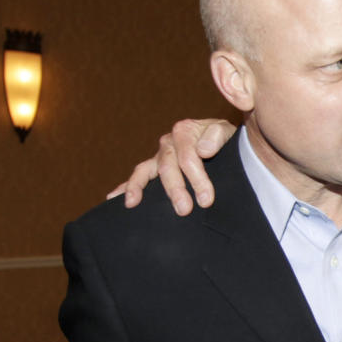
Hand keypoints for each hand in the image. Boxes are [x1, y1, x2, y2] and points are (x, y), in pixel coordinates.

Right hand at [107, 118, 236, 214]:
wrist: (225, 144)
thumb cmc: (227, 141)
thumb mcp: (228, 133)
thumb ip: (217, 137)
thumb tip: (203, 150)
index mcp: (185, 131)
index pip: (188, 157)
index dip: (197, 179)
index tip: (206, 199)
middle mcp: (169, 142)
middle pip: (167, 166)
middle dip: (175, 189)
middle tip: (184, 209)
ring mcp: (160, 156)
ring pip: (146, 171)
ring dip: (140, 188)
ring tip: (134, 203)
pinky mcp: (155, 168)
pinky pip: (138, 177)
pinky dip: (126, 187)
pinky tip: (113, 198)